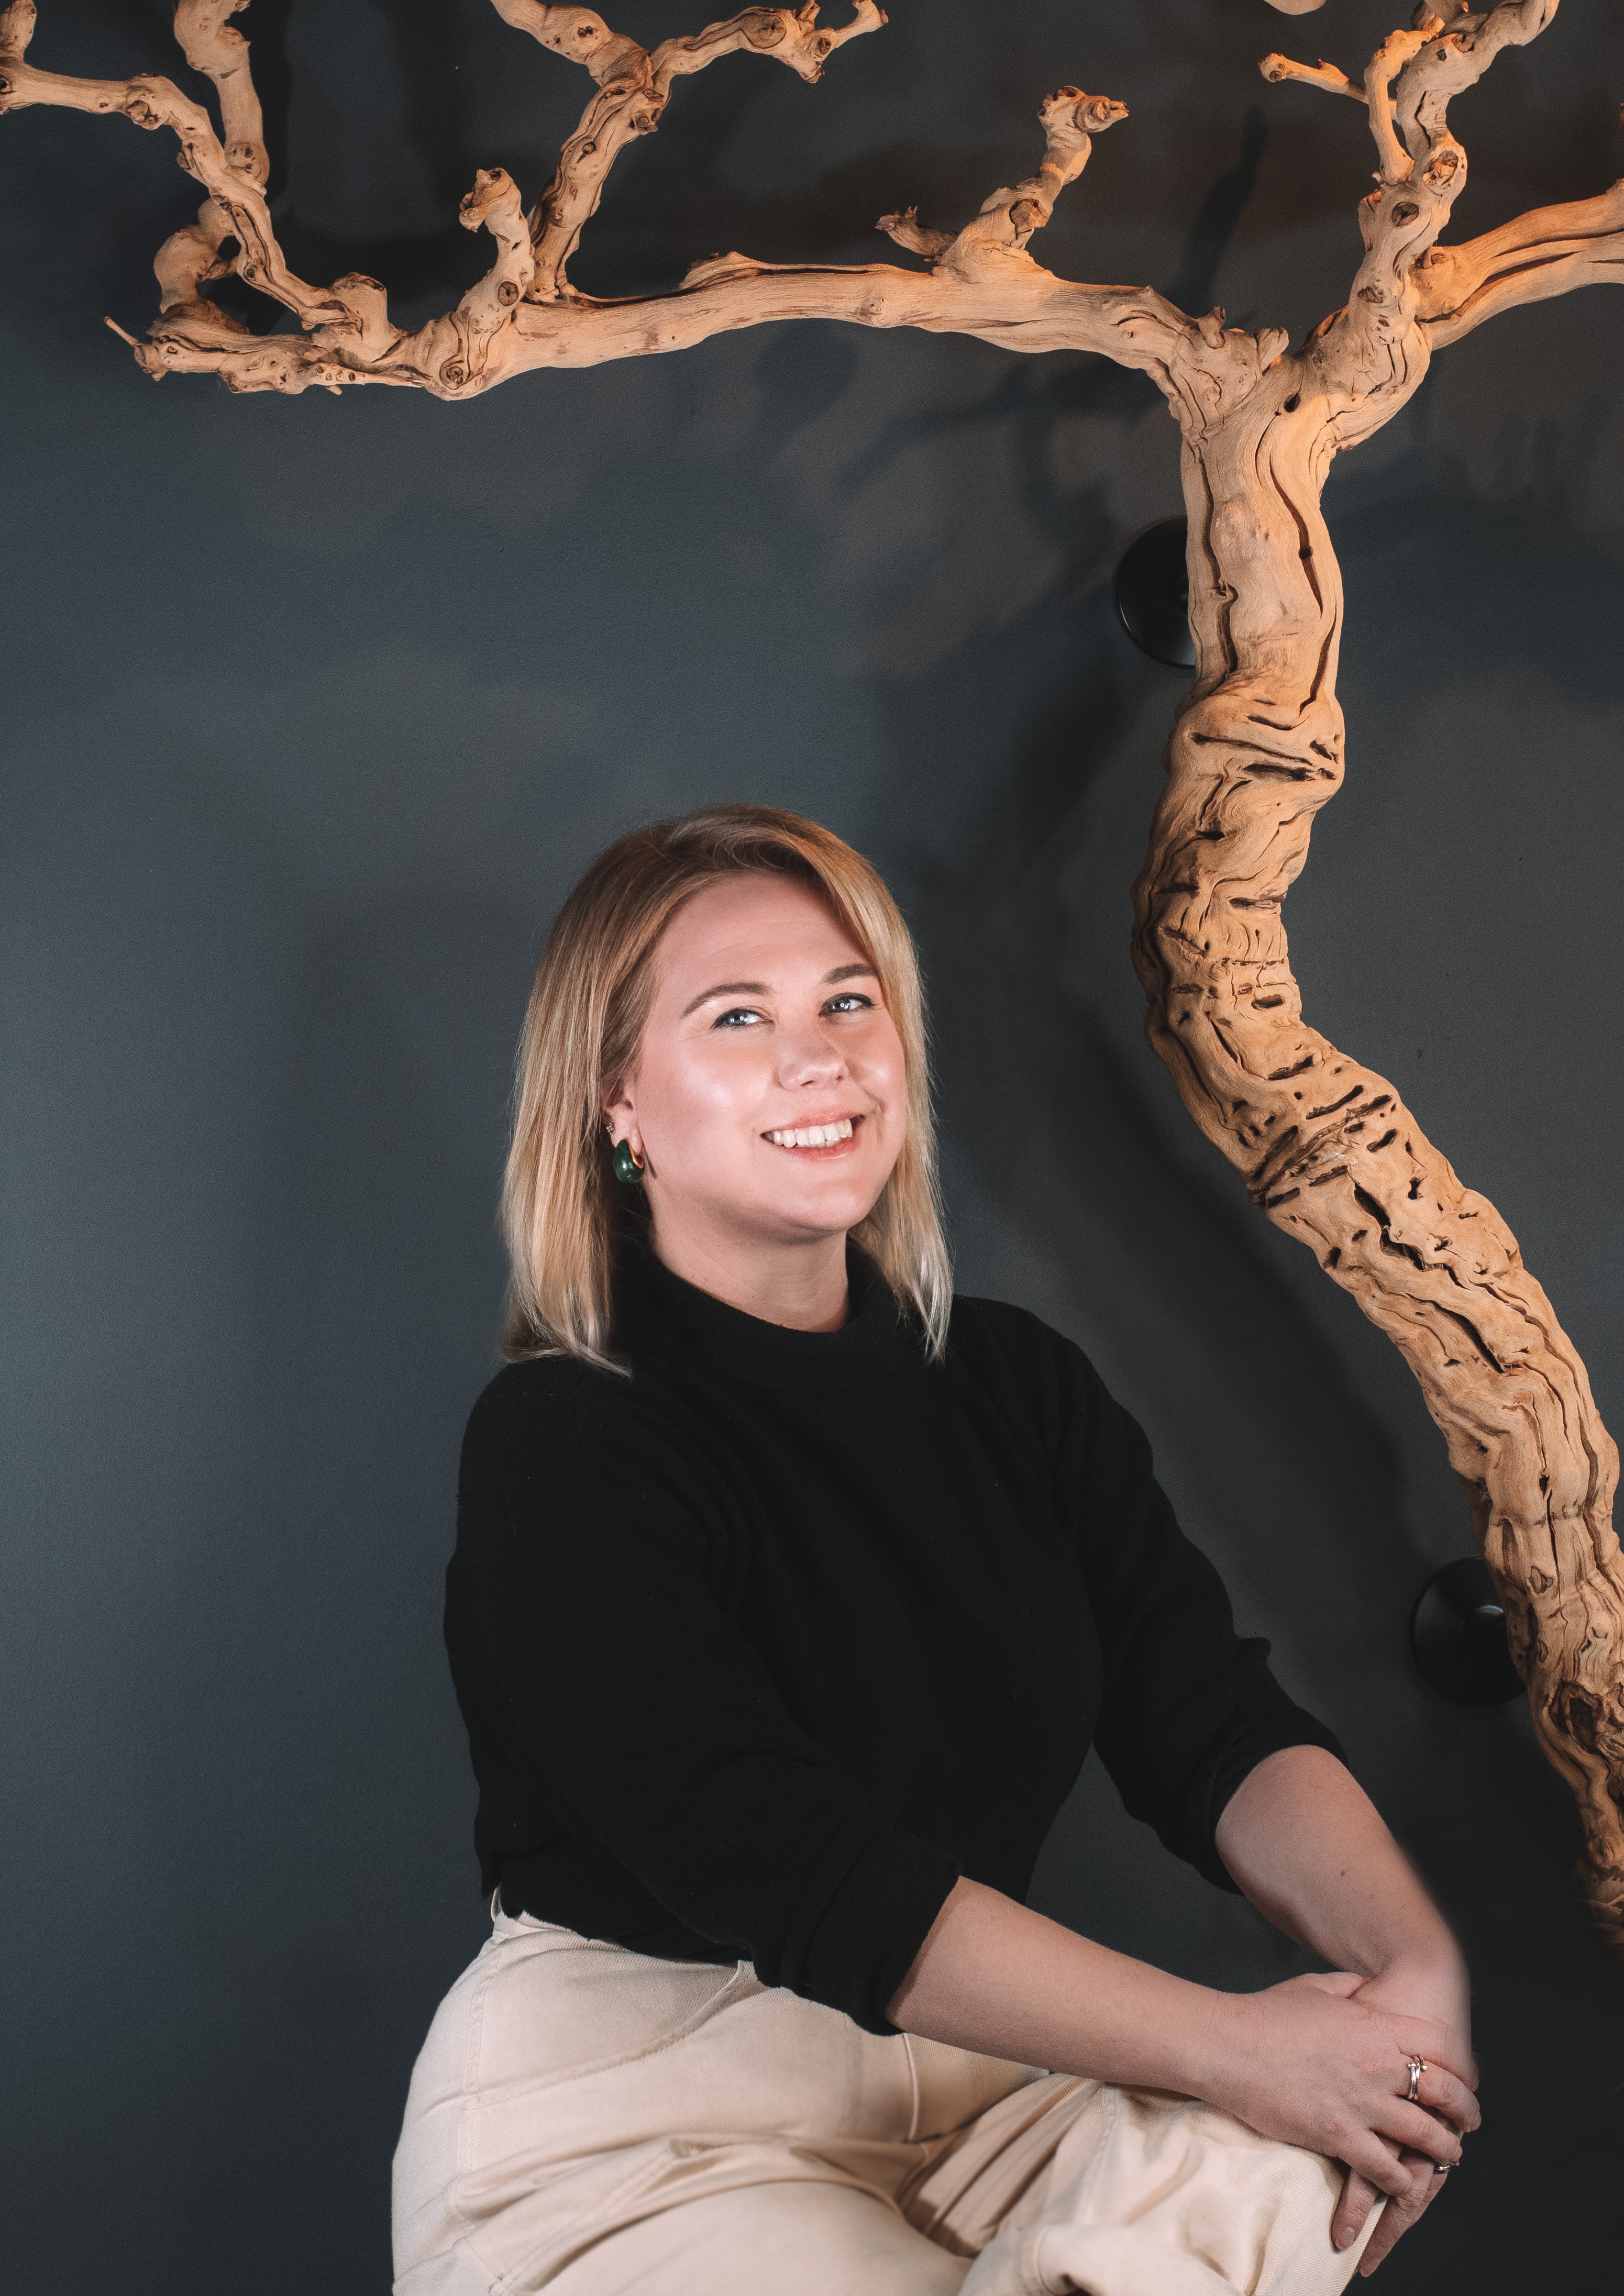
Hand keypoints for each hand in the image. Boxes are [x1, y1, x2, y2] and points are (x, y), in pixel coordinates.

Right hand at [1193, 1969, 1479, 2229]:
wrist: (1227, 2046)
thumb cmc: (1267, 2013)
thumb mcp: (1317, 1987)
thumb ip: (1352, 1987)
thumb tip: (1371, 1988)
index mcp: (1376, 2025)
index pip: (1441, 2045)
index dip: (1462, 2065)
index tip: (1467, 2078)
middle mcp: (1377, 2065)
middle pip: (1444, 2092)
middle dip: (1465, 2110)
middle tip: (1469, 2122)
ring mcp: (1359, 2103)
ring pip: (1424, 2134)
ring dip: (1444, 2148)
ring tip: (1450, 2155)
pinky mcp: (1337, 2135)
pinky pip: (1384, 2167)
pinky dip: (1401, 2179)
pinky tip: (1406, 2182)